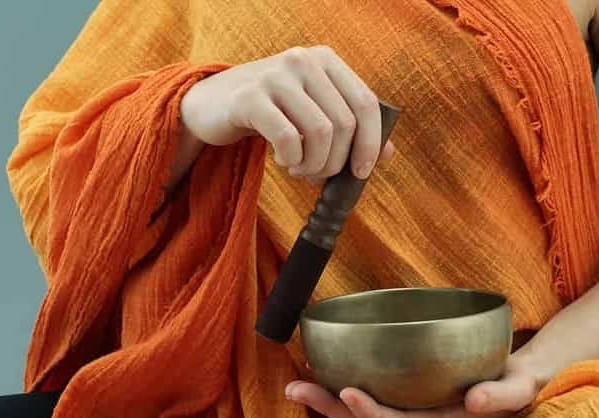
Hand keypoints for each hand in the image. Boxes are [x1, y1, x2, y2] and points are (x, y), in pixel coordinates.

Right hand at [180, 45, 394, 182]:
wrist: (211, 105)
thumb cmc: (269, 112)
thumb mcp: (310, 111)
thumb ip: (348, 127)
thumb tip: (387, 154)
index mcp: (325, 60)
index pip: (365, 103)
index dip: (370, 143)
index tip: (361, 173)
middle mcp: (303, 60)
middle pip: (343, 123)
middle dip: (335, 162)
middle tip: (317, 176)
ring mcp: (276, 75)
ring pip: (320, 133)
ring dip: (313, 164)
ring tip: (299, 169)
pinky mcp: (250, 96)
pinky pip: (287, 138)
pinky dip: (291, 159)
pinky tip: (282, 159)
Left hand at [285, 353, 545, 417]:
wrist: (519, 380)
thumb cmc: (519, 383)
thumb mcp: (521, 389)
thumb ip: (502, 395)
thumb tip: (476, 401)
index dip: (372, 413)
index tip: (348, 392)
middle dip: (330, 407)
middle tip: (294, 389)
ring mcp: (409, 407)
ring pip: (361, 410)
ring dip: (328, 399)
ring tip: (295, 384)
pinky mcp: (406, 392)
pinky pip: (369, 392)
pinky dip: (343, 382)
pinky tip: (322, 367)